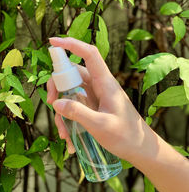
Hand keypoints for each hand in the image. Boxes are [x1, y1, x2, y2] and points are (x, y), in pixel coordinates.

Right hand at [46, 37, 146, 160]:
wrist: (140, 150)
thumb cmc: (127, 136)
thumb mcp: (100, 125)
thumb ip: (78, 113)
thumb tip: (56, 103)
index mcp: (105, 83)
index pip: (89, 54)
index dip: (72, 44)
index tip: (53, 41)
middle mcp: (98, 86)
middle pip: (72, 74)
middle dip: (57, 86)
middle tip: (51, 102)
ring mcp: (94, 96)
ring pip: (69, 92)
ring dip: (61, 109)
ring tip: (63, 133)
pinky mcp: (91, 107)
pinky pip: (73, 106)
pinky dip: (67, 118)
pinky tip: (68, 137)